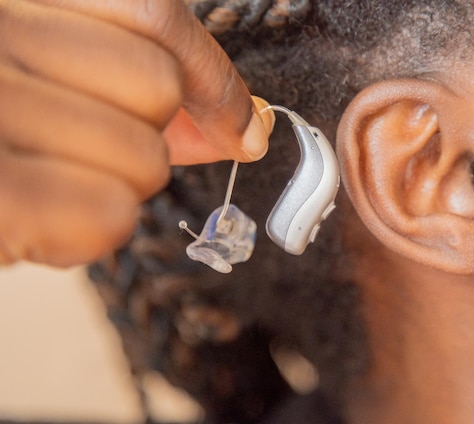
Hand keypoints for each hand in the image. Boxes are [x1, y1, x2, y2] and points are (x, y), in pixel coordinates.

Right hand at [0, 0, 271, 266]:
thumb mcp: (42, 76)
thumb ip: (133, 86)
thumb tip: (235, 127)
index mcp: (14, 2)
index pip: (152, 15)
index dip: (212, 77)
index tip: (239, 126)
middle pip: (155, 89)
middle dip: (146, 138)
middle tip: (84, 152)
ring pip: (141, 158)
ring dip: (111, 187)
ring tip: (47, 184)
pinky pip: (106, 216)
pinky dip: (87, 232)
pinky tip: (37, 223)